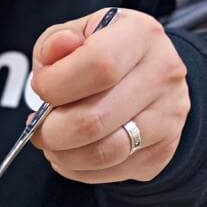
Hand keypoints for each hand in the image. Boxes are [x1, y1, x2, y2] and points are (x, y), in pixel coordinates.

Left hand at [29, 8, 190, 183]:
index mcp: (140, 35)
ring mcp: (167, 118)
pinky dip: (77, 169)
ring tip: (52, 141)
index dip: (55, 86)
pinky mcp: (161, 152)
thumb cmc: (104, 53)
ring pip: (101, 154)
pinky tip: (71, 152)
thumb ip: (56, 42)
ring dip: (61, 154)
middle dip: (50, 131)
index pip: (98, 67)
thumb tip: (58, 49)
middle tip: (39, 127)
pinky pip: (108, 172)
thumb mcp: (77, 34)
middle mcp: (162, 75)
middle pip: (92, 121)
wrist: (150, 76)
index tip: (41, 89)